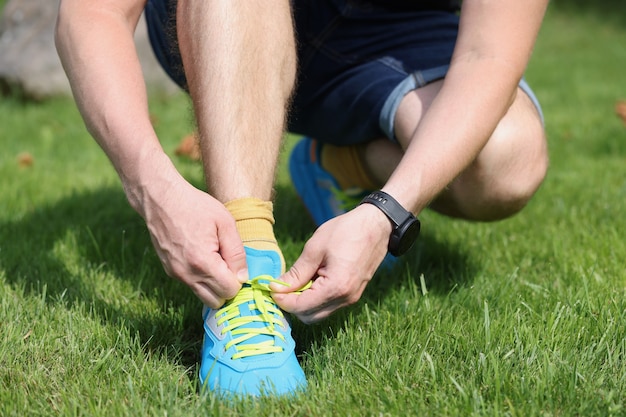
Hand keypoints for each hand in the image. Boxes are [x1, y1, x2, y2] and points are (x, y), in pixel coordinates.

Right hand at [140, 172, 247, 307]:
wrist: (161, 199)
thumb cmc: (195, 206)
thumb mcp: (225, 222)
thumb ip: (237, 252)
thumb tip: (243, 277)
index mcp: (202, 262)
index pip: (229, 291)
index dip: (238, 279)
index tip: (235, 261)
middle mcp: (187, 274)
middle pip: (216, 301)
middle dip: (227, 287)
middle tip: (228, 263)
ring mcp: (176, 274)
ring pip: (203, 296)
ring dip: (214, 284)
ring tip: (216, 259)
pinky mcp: (170, 271)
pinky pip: (192, 285)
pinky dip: (202, 278)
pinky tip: (203, 256)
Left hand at [272, 204, 390, 322]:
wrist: (377, 225)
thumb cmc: (346, 231)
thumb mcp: (315, 248)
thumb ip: (296, 273)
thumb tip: (276, 287)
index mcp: (336, 287)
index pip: (301, 307)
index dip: (282, 299)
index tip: (271, 286)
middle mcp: (345, 298)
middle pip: (309, 317)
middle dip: (292, 305)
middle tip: (282, 285)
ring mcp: (351, 298)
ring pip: (319, 314)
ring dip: (304, 303)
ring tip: (297, 280)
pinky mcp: (353, 294)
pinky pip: (329, 305)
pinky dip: (315, 299)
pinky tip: (311, 280)